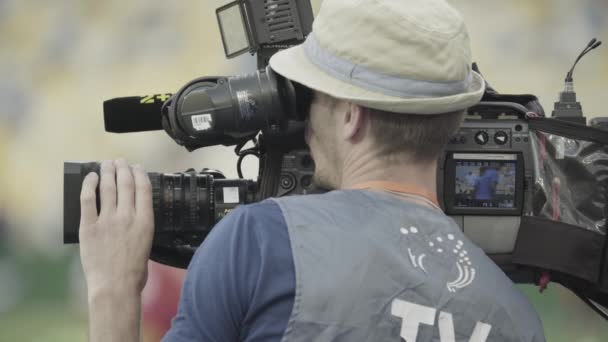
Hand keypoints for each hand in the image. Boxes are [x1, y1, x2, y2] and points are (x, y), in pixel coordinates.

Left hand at [79, 159, 153, 295]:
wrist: (115, 287)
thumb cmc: (134, 273)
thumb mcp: (147, 245)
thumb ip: (141, 227)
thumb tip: (133, 215)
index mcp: (145, 221)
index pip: (143, 188)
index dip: (140, 173)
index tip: (137, 167)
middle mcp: (127, 216)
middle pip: (125, 184)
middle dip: (123, 168)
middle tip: (120, 161)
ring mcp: (107, 220)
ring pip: (108, 187)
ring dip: (108, 172)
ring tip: (106, 164)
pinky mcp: (89, 227)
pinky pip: (88, 199)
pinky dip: (89, 185)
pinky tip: (91, 177)